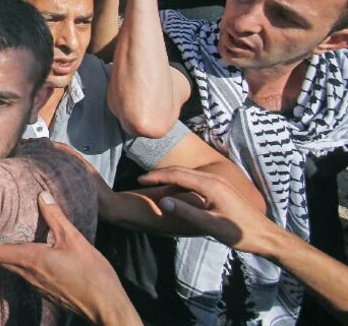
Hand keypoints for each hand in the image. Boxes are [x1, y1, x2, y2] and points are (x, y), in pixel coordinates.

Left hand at [0, 192, 139, 325]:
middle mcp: (28, 274)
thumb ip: (55, 216)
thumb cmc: (92, 274)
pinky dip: (14, 261)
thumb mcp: (74, 239)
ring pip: (10, 267)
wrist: (106, 307)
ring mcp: (35, 285)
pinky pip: (22, 273)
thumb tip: (41, 193)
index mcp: (32, 260)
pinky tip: (19, 253)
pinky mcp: (45, 290)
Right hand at [139, 166, 272, 255]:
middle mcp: (214, 178)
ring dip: (170, 177)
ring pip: (188, 174)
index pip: (177, 175)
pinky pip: (195, 179)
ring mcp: (219, 181)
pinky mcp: (222, 187)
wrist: (266, 236)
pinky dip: (181, 182)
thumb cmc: (239, 233)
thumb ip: (186, 212)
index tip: (139, 180)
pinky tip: (175, 190)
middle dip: (160, 174)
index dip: (156, 176)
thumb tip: (163, 201)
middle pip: (181, 171)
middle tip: (141, 180)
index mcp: (210, 185)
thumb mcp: (210, 226)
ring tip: (153, 184)